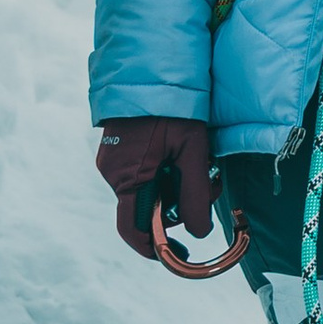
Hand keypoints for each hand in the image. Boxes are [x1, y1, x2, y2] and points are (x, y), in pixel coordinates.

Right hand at [97, 116, 216, 264]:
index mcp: (127, 177)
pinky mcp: (120, 151)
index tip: (179, 254)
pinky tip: (184, 154)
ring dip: (176, 187)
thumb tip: (198, 233)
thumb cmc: (173, 108)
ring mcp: (114, 162)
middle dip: (179, 207)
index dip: (155, 248)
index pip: (132, 229)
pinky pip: (143, 175)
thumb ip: (195, 194)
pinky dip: (166, 173)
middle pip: (146, 209)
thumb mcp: (192, 151)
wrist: (151, 70)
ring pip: (147, 191)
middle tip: (209, 187)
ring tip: (201, 163)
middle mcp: (113, 173)